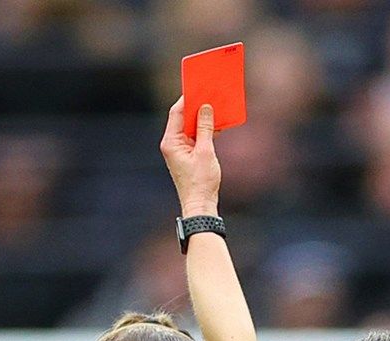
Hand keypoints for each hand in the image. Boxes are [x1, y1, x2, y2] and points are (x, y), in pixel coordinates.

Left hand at [161, 97, 221, 217]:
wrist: (200, 205)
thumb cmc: (200, 182)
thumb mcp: (206, 152)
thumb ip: (205, 128)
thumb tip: (206, 108)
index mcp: (171, 142)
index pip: (177, 113)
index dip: (187, 99)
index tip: (198, 87)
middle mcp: (172, 144)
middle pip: (183, 118)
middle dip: (196, 106)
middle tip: (209, 93)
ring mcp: (179, 149)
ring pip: (190, 126)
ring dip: (203, 118)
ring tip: (216, 105)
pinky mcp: (187, 154)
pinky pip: (196, 136)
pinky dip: (205, 130)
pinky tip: (218, 123)